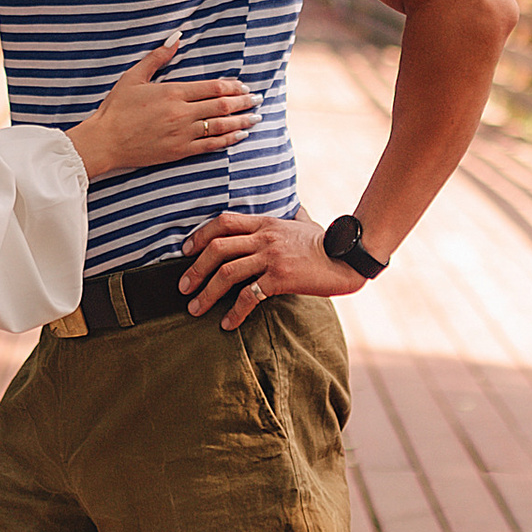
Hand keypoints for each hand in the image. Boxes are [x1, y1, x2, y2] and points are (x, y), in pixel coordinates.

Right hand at [68, 35, 254, 181]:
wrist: (105, 141)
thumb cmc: (117, 108)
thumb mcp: (134, 76)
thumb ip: (157, 57)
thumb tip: (176, 37)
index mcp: (173, 92)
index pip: (213, 88)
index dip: (233, 87)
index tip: (244, 86)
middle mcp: (182, 113)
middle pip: (222, 106)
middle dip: (244, 102)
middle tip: (259, 99)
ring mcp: (182, 134)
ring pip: (220, 126)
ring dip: (242, 121)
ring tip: (256, 117)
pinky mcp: (179, 152)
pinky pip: (210, 146)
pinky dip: (228, 140)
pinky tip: (239, 136)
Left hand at [179, 206, 356, 331]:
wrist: (348, 257)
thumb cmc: (327, 242)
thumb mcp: (305, 222)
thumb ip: (294, 215)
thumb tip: (295, 208)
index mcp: (266, 223)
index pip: (223, 222)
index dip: (199, 236)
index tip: (185, 251)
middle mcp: (265, 238)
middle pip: (217, 248)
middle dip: (195, 269)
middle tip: (183, 287)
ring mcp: (272, 257)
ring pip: (227, 273)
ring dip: (206, 293)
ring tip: (195, 309)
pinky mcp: (281, 278)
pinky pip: (249, 296)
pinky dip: (234, 312)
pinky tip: (227, 323)